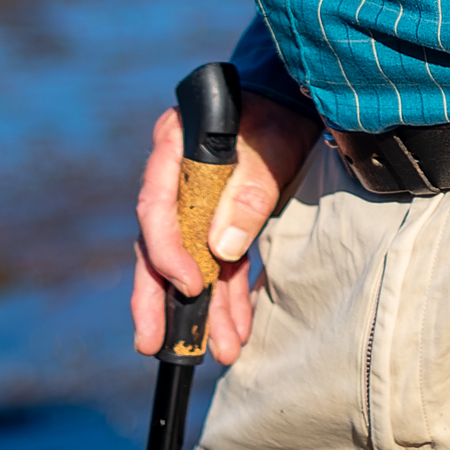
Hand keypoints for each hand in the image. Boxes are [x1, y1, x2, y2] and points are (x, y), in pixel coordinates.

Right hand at [128, 89, 321, 364]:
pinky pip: (216, 266)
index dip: (167, 252)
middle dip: (158, 299)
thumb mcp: (269, 143)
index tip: (189, 286)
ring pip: (188, 264)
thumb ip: (247, 190)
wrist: (295, 99)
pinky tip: (235, 330)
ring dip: (203, 309)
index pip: (156, 208)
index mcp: (173, 148)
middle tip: (153, 343)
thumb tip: (221, 249)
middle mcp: (173, 179)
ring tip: (219, 350)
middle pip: (157, 247)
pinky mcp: (216, 222)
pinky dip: (226, 298)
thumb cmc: (277, 113)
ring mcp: (193, 203)